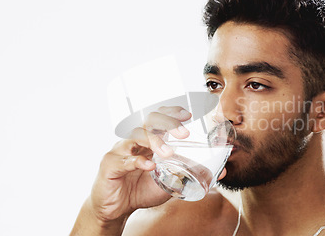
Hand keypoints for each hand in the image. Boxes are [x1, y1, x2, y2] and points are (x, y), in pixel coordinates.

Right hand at [90, 106, 191, 221]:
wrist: (116, 209)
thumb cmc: (140, 191)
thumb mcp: (168, 181)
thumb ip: (186, 174)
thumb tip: (214, 171)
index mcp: (148, 141)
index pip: (158, 118)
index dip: (172, 113)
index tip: (187, 115)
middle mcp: (134, 141)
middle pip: (149, 121)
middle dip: (168, 123)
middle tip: (184, 133)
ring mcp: (120, 151)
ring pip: (136, 136)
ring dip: (155, 142)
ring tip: (168, 153)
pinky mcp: (110, 166)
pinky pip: (125, 160)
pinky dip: (139, 162)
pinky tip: (150, 166)